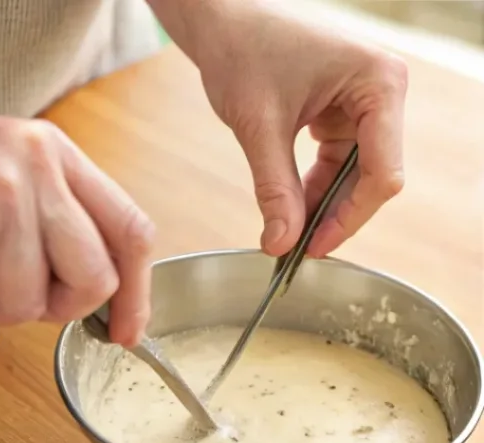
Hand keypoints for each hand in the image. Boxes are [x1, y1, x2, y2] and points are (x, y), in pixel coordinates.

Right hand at [0, 115, 154, 346]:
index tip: (126, 333)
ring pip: (38, 299)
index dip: (138, 295)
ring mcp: (6, 190)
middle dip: (60, 306)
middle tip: (23, 289)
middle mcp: (41, 163)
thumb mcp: (19, 182)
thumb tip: (106, 309)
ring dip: (6, 305)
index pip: (130, 230)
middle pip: (95, 277)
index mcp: (61, 155)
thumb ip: (63, 228)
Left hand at [151, 0, 406, 256]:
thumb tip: (281, 245)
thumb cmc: (244, 52)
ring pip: (353, 177)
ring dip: (322, 208)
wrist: (224, 23)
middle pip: (373, 177)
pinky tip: (288, 212)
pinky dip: (313, 190)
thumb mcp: (259, 129)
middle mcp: (383, 92)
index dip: (349, 218)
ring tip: (286, 237)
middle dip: (335, 217)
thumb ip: (274, 189)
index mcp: (379, 84)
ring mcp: (365, 103)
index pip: (382, 171)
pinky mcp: (342, 114)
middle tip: (296, 254)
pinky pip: (336, 165)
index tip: (312, 250)